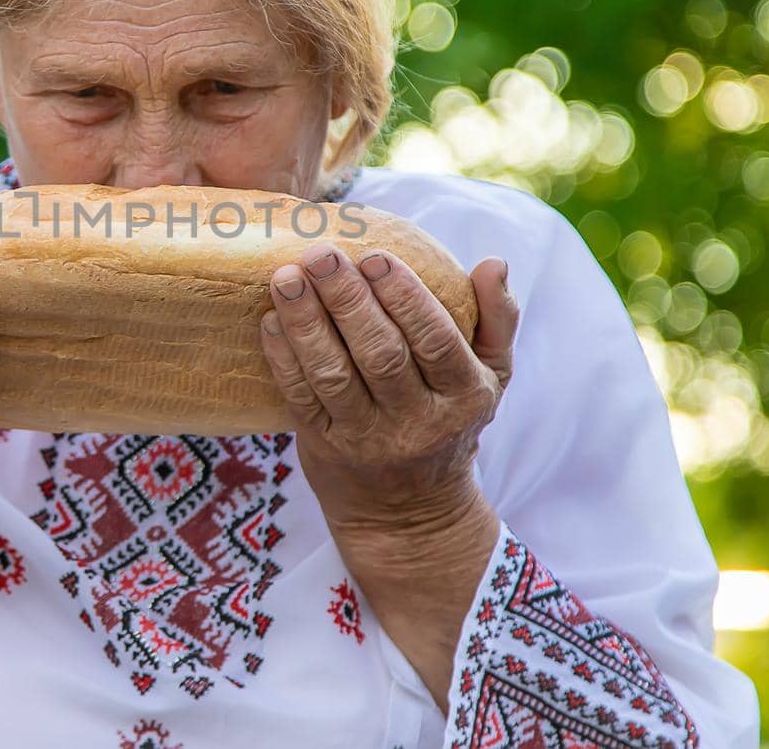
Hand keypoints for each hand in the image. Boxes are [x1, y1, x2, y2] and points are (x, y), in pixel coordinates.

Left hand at [259, 245, 517, 536]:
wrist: (410, 512)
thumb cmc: (450, 418)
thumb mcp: (492, 375)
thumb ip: (497, 316)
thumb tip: (493, 262)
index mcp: (465, 396)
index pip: (435, 341)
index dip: (405, 298)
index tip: (375, 257)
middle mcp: (418, 422)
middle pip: (380, 355)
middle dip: (347, 300)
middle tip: (321, 255)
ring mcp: (368, 438)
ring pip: (333, 375)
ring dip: (305, 323)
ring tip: (285, 278)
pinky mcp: (325, 448)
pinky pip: (301, 398)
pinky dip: (283, 358)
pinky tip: (271, 320)